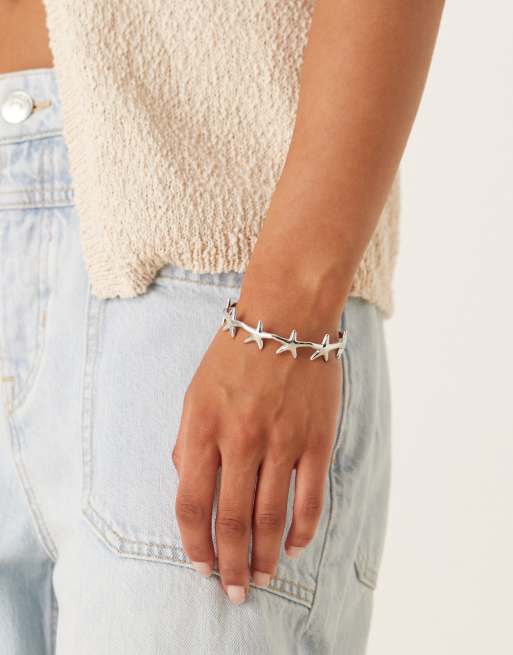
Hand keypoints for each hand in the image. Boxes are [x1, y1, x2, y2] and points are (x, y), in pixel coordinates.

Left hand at [172, 294, 342, 604]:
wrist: (287, 316)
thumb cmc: (235, 354)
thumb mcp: (195, 393)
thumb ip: (188, 442)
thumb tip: (188, 483)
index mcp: (202, 426)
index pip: (190, 502)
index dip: (193, 542)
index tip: (199, 566)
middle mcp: (240, 439)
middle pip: (231, 519)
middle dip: (229, 564)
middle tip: (233, 592)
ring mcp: (281, 441)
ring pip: (270, 517)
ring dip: (263, 556)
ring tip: (259, 579)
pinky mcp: (315, 439)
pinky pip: (309, 498)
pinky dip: (301, 530)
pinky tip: (292, 546)